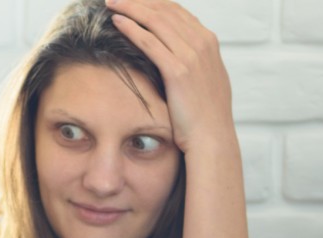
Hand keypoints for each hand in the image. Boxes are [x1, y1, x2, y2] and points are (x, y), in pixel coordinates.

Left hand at [108, 0, 234, 153]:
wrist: (212, 138)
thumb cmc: (204, 116)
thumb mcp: (205, 80)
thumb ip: (194, 62)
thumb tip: (178, 55)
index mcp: (209, 42)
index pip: (176, 11)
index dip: (152, 2)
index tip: (132, 0)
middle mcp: (202, 43)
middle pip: (164, 10)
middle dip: (137, 1)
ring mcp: (192, 56)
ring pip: (155, 20)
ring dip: (130, 8)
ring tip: (110, 3)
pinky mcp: (178, 71)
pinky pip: (149, 42)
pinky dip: (131, 28)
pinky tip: (116, 22)